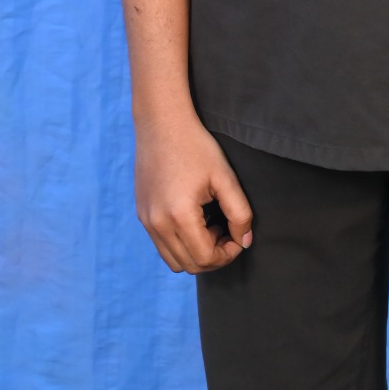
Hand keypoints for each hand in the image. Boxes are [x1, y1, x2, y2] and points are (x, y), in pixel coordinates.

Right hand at [134, 106, 252, 273]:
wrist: (162, 123)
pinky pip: (162, 245)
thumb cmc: (196, 147)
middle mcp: (157, 224)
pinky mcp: (142, 215)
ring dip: (196, 253)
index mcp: (179, 216)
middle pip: (190, 266)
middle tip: (227, 230)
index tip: (238, 236)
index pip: (206, 258)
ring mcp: (147, 221)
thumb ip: (240, 212)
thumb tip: (245, 242)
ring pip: (174, 260)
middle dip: (214, 256)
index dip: (228, 254)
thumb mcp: (224, 177)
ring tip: (211, 225)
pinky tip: (195, 218)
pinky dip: (181, 243)